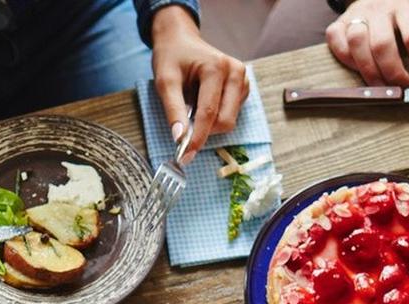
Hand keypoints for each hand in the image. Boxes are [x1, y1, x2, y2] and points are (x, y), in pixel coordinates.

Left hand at [150, 5, 249, 162]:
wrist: (181, 41)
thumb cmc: (172, 58)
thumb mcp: (165, 81)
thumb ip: (173, 109)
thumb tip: (180, 138)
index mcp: (217, 67)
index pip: (209, 113)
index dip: (197, 138)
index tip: (185, 156)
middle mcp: (236, 72)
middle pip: (225, 121)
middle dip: (204, 130)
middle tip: (184, 125)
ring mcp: (243, 79)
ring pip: (230, 120)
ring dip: (209, 123)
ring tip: (193, 103)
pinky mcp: (243, 87)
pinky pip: (231, 114)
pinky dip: (215, 116)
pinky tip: (204, 101)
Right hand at [327, 0, 408, 87]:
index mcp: (407, 2)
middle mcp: (379, 7)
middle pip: (382, 46)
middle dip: (394, 74)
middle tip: (405, 90)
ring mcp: (358, 14)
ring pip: (357, 45)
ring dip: (370, 72)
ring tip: (384, 87)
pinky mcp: (341, 21)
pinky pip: (337, 43)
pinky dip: (347, 60)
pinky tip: (362, 70)